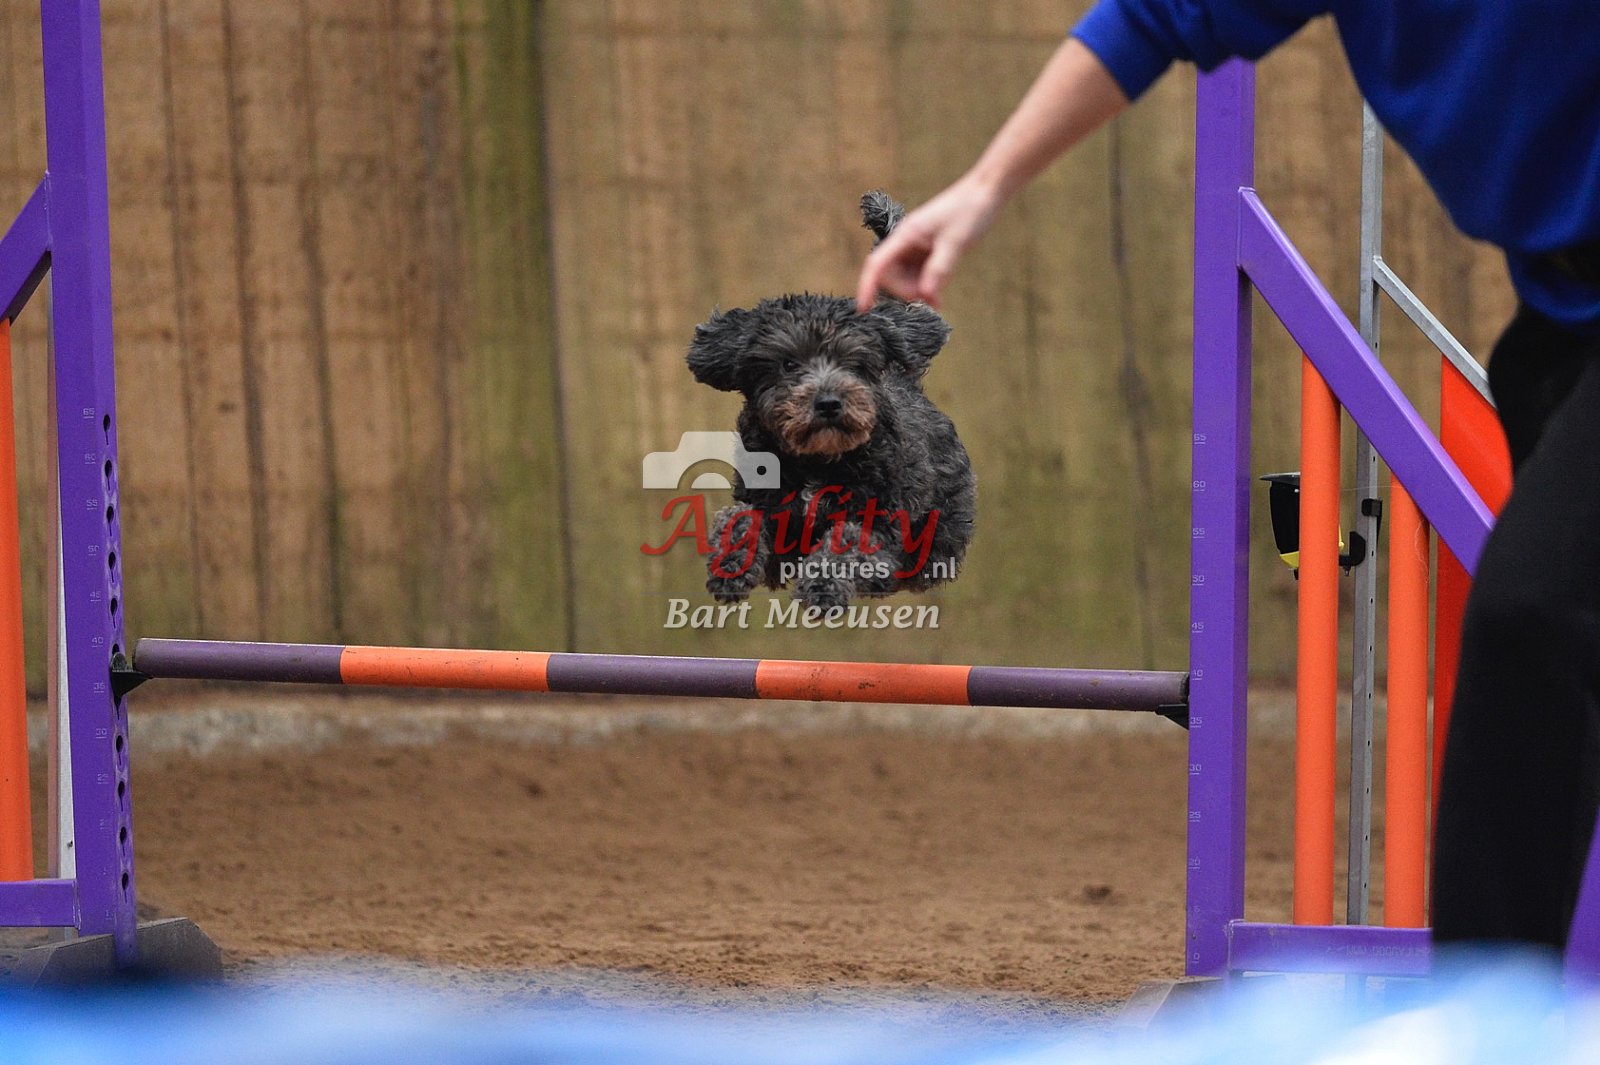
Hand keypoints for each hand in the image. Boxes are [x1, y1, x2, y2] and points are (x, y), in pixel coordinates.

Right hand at [855, 177, 1001, 310]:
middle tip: (929, 298)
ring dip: (915, 291)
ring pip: (903, 278)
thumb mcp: (956, 243)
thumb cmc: (969, 211)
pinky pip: (917, 275)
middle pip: (889, 276)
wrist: (985, 194)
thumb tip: (925, 296)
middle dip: (904, 291)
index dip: (867, 286)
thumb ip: (939, 270)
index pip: (877, 264)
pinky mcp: (926, 252)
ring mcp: (915, 247)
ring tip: (937, 299)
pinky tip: (937, 296)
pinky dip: (925, 287)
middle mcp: (906, 241)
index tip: (863, 309)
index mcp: (906, 235)